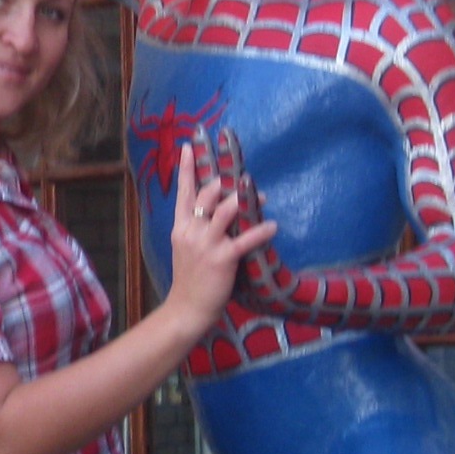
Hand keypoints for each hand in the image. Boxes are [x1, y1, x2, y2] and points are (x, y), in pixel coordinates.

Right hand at [191, 124, 311, 318]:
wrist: (187, 308)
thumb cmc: (190, 280)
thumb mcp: (187, 248)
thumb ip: (199, 228)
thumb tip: (220, 211)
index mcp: (181, 227)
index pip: (183, 191)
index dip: (187, 167)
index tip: (188, 145)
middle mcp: (191, 230)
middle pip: (208, 193)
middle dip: (227, 184)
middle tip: (244, 183)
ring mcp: (206, 244)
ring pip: (226, 210)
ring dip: (244, 200)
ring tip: (261, 197)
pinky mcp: (223, 258)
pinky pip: (246, 239)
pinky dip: (262, 231)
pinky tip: (272, 225)